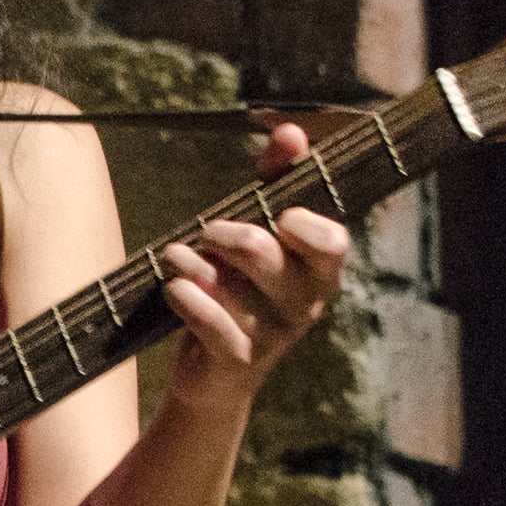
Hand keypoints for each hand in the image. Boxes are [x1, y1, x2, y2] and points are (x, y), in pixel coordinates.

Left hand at [156, 121, 349, 404]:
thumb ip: (276, 181)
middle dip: (224, 233)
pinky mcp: (237, 360)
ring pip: (230, 284)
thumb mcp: (259, 233)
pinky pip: (210, 322)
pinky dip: (184, 297)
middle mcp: (304, 304)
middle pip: (265, 252)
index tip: (277, 214)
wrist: (212, 375)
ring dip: (193, 263)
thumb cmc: (240, 290)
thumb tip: (290, 130)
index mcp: (319, 271)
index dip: (304, 224)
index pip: (332, 242)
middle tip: (206, 233)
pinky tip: (173, 288)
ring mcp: (272, 336)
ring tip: (177, 257)